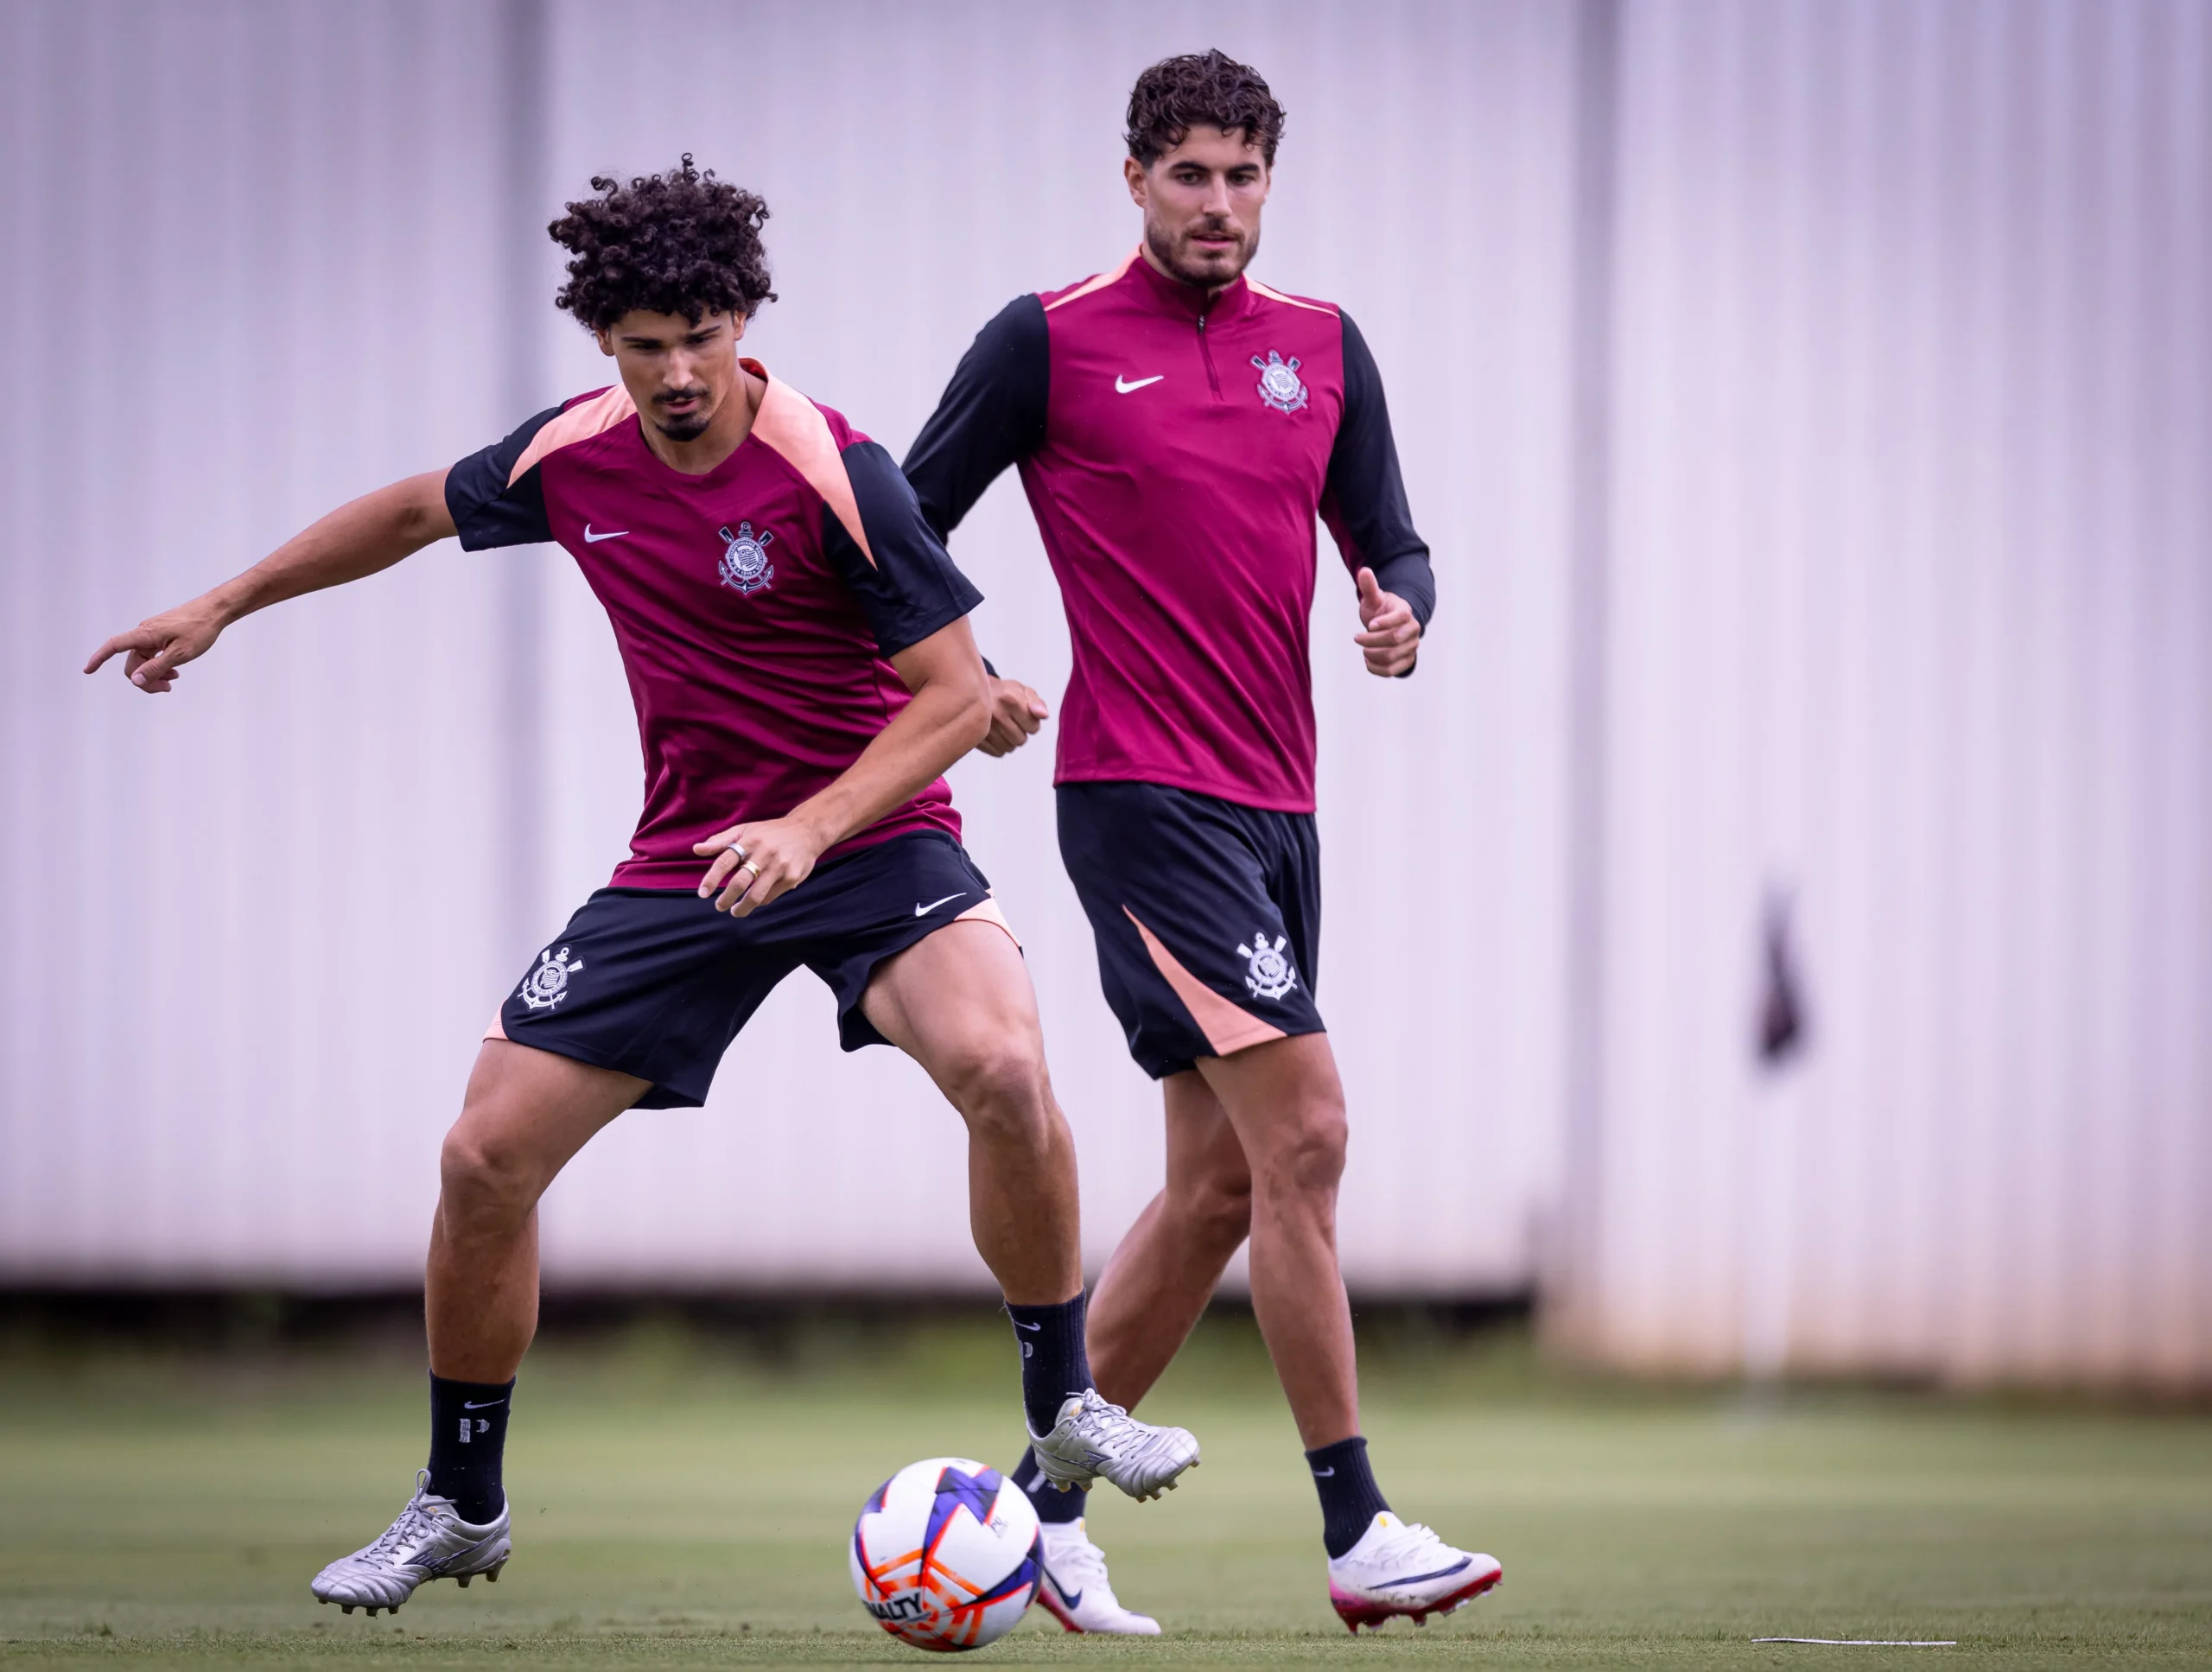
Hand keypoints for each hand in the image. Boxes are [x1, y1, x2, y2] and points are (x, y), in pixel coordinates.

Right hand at [83, 597, 228, 692]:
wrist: (215, 610)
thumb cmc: (199, 629)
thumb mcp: (180, 654)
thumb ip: (157, 668)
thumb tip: (134, 680)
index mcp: (145, 634)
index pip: (114, 646)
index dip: (99, 658)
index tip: (87, 670)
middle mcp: (144, 633)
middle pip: (133, 662)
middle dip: (144, 679)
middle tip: (167, 688)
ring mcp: (153, 634)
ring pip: (144, 660)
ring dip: (154, 674)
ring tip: (173, 680)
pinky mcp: (162, 635)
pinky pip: (153, 654)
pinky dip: (160, 665)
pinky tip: (174, 672)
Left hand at [693, 814, 826, 916]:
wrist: (807, 831)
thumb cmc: (770, 832)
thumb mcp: (745, 830)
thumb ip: (720, 841)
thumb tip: (696, 849)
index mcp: (750, 840)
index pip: (725, 861)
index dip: (711, 879)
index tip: (703, 893)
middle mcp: (765, 853)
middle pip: (740, 882)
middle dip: (726, 899)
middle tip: (719, 906)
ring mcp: (780, 866)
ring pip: (756, 895)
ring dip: (742, 907)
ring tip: (735, 911)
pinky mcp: (792, 877)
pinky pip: (770, 896)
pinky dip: (759, 902)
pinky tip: (754, 901)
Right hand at [978, 674, 1048, 756]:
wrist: (976, 693)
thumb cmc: (1003, 693)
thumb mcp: (1022, 691)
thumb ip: (1036, 702)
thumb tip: (1044, 715)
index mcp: (1010, 700)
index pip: (1033, 728)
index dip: (1032, 723)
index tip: (1024, 716)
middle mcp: (996, 714)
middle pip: (1021, 740)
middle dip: (1020, 732)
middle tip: (1012, 721)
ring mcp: (984, 727)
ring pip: (1009, 748)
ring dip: (1009, 740)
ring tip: (1003, 726)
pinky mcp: (977, 737)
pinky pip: (997, 752)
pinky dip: (998, 746)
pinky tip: (995, 733)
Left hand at [1353, 567, 1419, 676]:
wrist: (1391, 628)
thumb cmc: (1381, 611)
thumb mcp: (1375, 598)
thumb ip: (1369, 587)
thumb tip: (1363, 570)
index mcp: (1406, 613)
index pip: (1401, 617)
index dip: (1384, 622)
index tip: (1369, 625)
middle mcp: (1413, 631)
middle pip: (1393, 639)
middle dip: (1371, 640)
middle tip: (1357, 637)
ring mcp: (1411, 648)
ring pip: (1391, 656)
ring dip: (1371, 654)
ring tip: (1363, 649)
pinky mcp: (1406, 662)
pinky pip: (1391, 671)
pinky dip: (1375, 668)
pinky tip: (1367, 660)